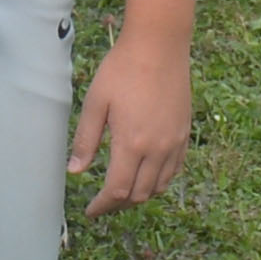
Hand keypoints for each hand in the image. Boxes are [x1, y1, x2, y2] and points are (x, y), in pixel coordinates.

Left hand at [67, 28, 191, 216]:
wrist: (159, 48)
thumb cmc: (121, 71)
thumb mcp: (95, 104)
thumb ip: (86, 140)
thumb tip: (75, 171)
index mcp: (132, 143)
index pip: (117, 190)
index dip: (102, 205)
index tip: (89, 211)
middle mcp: (158, 149)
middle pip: (140, 193)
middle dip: (118, 204)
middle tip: (101, 205)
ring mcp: (175, 143)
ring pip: (159, 185)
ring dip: (139, 195)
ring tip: (120, 194)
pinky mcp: (185, 134)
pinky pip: (174, 170)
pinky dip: (159, 181)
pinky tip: (145, 177)